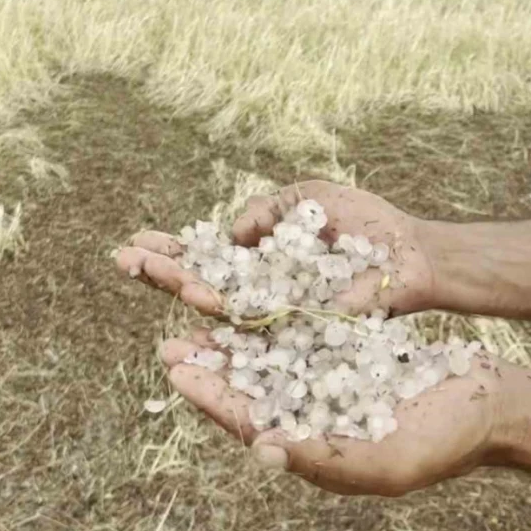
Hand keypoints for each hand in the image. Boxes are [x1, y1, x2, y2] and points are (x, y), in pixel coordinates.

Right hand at [114, 180, 436, 316]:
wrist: (411, 254)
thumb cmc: (367, 226)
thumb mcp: (308, 197)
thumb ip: (266, 208)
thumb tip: (230, 234)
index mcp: (262, 260)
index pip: (206, 258)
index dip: (172, 252)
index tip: (135, 241)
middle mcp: (262, 292)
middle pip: (201, 284)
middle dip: (161, 270)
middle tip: (119, 256)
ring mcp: (279, 315)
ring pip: (220, 307)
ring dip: (183, 285)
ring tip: (149, 269)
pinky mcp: (301, 333)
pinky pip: (257, 329)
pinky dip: (228, 316)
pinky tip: (202, 302)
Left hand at [160, 327, 513, 495]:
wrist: (490, 405)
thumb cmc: (447, 441)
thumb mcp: (389, 460)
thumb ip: (325, 457)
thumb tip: (264, 447)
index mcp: (315, 449)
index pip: (252, 423)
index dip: (212, 397)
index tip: (178, 369)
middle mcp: (314, 418)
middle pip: (250, 391)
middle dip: (209, 367)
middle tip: (169, 341)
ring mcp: (330, 386)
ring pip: (270, 361)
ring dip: (234, 340)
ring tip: (200, 312)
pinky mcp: (347, 358)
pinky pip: (302, 337)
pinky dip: (276, 318)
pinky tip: (255, 297)